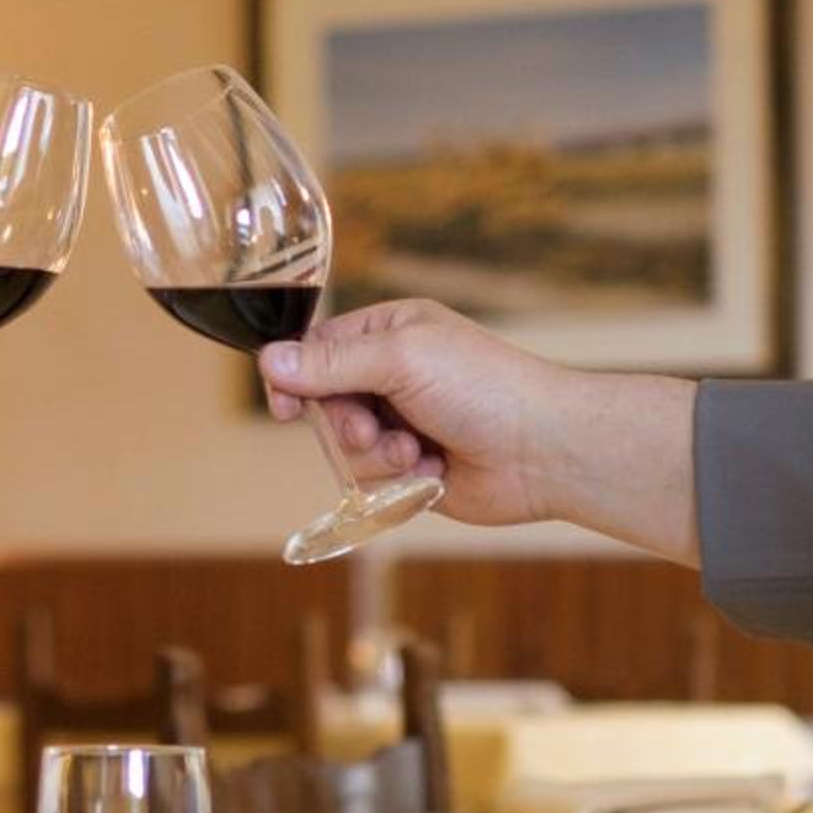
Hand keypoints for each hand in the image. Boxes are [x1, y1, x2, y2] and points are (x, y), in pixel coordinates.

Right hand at [256, 299, 564, 528]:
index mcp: (392, 331)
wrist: (544, 451)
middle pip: (326, 403)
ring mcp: (404, 422)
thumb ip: (331, 362)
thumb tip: (268, 360)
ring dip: (377, 455)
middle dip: (346, 423)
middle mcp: (395, 374)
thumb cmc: (485, 389)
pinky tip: (434, 470)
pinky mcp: (414, 468)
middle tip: (371, 429)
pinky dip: (399, 480)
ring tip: (416, 452)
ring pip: (347, 448)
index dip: (295, 378)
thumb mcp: (401, 359)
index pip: (317, 349)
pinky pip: (373, 480)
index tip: (287, 408)